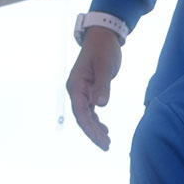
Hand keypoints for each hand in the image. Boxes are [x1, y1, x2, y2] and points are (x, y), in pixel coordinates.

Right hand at [66, 27, 122, 150]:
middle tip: (106, 146)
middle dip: (93, 133)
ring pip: (86, 115)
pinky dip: (97, 121)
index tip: (100, 140)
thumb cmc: (103, 49)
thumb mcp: (105, 67)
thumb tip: (100, 105)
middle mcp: (76, 90)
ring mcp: (81, 91)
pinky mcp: (89, 90)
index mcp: (76, 85)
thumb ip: (103, 85)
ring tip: (107, 142)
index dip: (89, 128)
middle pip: (82, 117)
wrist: (103, 37)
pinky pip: (90, 110)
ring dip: (95, 129)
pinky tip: (105, 130)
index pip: (80, 112)